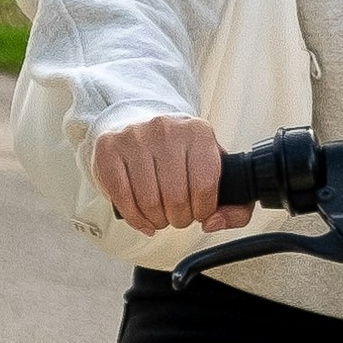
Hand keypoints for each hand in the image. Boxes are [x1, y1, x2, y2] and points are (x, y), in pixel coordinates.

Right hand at [91, 111, 239, 237]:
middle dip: (180, 218)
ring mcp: (135, 137)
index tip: (200, 212)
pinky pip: (122, 197)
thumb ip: (233, 202)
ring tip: (161, 216)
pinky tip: (143, 218)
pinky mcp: (109, 148)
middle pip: (176, 197)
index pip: (205, 185)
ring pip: (149, 201)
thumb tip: (214, 222)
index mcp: (198, 132)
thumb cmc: (178, 151)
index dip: (203, 210)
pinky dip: (135, 218)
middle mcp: (166, 129)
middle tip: (178, 216)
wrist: (139, 120)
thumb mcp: (212, 165)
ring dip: (157, 220)